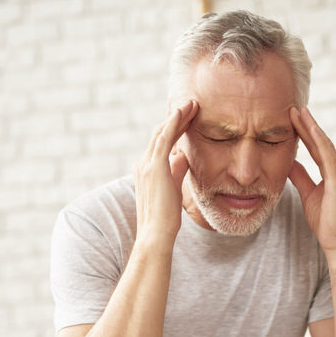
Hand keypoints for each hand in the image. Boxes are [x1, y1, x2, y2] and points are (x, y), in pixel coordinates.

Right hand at [134, 100, 198, 244]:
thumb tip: (184, 156)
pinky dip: (174, 122)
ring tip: (193, 103)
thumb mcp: (173, 188)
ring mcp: (147, 164)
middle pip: (160, 132)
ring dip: (178, 115)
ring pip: (163, 131)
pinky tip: (184, 111)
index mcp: (146, 169)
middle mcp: (143, 163)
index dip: (173, 126)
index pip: (160, 141)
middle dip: (176, 116)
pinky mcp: (155, 166)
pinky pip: (164, 138)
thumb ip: (176, 170)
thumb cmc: (166, 217)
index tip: (186, 114)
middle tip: (191, 103)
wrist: (156, 233)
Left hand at [289, 107, 335, 256]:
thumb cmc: (326, 222)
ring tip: (299, 112)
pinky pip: (327, 156)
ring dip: (311, 127)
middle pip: (320, 143)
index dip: (304, 134)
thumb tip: (289, 163)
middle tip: (293, 108)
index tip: (292, 119)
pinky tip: (310, 129)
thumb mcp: (308, 194)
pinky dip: (319, 141)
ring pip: (324, 145)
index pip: (316, 149)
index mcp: (332, 174)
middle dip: (307, 125)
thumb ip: (301, 177)